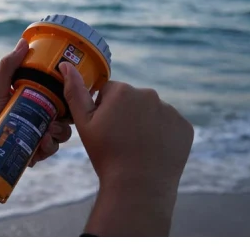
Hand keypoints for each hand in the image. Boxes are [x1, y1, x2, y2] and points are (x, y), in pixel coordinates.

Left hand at [0, 39, 71, 187]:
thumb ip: (9, 66)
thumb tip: (23, 42)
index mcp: (37, 102)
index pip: (61, 99)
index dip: (69, 99)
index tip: (68, 98)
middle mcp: (40, 119)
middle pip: (65, 120)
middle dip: (63, 124)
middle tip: (51, 125)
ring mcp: (38, 137)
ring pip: (60, 137)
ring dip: (56, 138)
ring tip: (44, 138)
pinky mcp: (33, 153)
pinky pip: (48, 153)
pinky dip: (46, 151)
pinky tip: (38, 149)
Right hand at [59, 62, 193, 235]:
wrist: (138, 186)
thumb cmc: (106, 154)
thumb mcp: (84, 123)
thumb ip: (75, 91)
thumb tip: (65, 64)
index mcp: (122, 90)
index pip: (108, 92)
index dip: (103, 111)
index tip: (104, 130)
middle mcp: (149, 94)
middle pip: (131, 100)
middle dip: (124, 114)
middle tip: (119, 140)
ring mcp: (170, 110)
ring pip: (151, 112)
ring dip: (144, 123)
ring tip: (136, 147)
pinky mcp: (185, 127)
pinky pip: (169, 125)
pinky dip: (162, 134)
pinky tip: (153, 151)